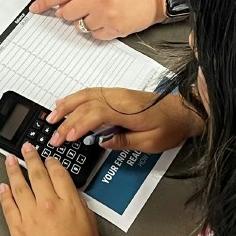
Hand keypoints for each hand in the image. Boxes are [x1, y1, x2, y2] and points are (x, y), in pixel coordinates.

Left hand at [0, 144, 100, 235]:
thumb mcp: (91, 228)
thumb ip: (79, 208)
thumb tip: (71, 198)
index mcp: (70, 204)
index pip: (59, 174)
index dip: (52, 162)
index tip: (48, 158)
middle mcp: (49, 205)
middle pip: (37, 174)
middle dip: (31, 157)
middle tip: (26, 148)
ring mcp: (30, 216)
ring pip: (19, 186)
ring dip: (13, 170)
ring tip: (10, 161)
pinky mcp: (17, 230)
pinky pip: (8, 206)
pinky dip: (4, 194)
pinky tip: (3, 187)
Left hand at [32, 0, 165, 39]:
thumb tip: (66, 1)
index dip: (46, 2)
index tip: (37, 8)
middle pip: (67, 13)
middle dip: (68, 13)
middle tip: (78, 9)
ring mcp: (105, 15)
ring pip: (80, 26)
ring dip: (85, 21)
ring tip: (101, 11)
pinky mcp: (114, 29)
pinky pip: (95, 35)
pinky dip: (98, 30)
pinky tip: (108, 20)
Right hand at [46, 89, 203, 153]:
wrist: (184, 112)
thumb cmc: (170, 126)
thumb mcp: (150, 142)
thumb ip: (124, 141)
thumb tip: (102, 142)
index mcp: (127, 110)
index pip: (95, 114)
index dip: (78, 125)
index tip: (67, 137)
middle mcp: (119, 98)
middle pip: (85, 105)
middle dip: (66, 120)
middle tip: (53, 135)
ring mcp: (117, 94)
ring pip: (85, 95)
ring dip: (66, 105)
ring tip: (51, 117)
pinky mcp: (117, 95)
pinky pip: (91, 93)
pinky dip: (76, 98)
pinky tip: (66, 103)